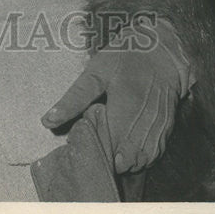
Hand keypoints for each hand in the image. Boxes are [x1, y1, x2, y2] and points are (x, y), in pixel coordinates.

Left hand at [41, 18, 193, 172]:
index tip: (84, 149)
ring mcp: (158, 127)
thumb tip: (48, 121)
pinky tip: (128, 152)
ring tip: (110, 153)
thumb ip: (74, 98)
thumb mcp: (96, 72)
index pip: (109, 147)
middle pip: (126, 159)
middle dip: (110, 161)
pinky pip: (155, 154)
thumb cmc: (124, 58)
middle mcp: (145, 122)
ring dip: (126, 163)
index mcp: (125, 107)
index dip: (95, 153)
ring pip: (142, 160)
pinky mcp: (166, 129)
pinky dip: (141, 158)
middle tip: (95, 151)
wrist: (162, 51)